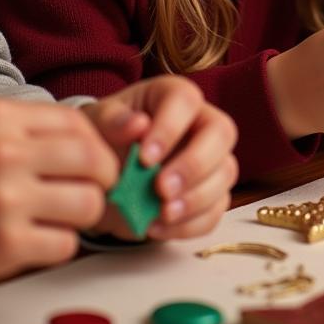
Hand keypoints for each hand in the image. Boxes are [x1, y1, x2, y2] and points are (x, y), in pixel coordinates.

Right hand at [0, 99, 118, 291]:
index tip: (93, 160)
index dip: (97, 144)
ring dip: (84, 214)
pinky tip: (39, 239)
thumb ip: (27, 127)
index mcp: (0, 116)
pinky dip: (60, 245)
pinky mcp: (3, 244)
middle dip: (104, 178)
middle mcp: (6, 152)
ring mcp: (5, 199)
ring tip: (62, 216)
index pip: (79, 123)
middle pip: (94, 160)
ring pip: (88, 203)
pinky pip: (65, 244)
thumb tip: (89, 138)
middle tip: (94, 190)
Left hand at [80, 76, 237, 239]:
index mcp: (173, 96)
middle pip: (221, 133)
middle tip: (161, 189)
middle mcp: (201, 121)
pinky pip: (215, 210)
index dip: (170, 128)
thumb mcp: (98, 123)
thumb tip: (137, 124)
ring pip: (225, 173)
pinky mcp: (211, 193)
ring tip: (161, 213)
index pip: (186, 100)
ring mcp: (211, 158)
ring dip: (196, 198)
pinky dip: (189, 224)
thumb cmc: (106, 136)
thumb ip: (113, 122)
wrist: (104, 173)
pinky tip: (157, 228)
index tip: (144, 158)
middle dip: (194, 165)